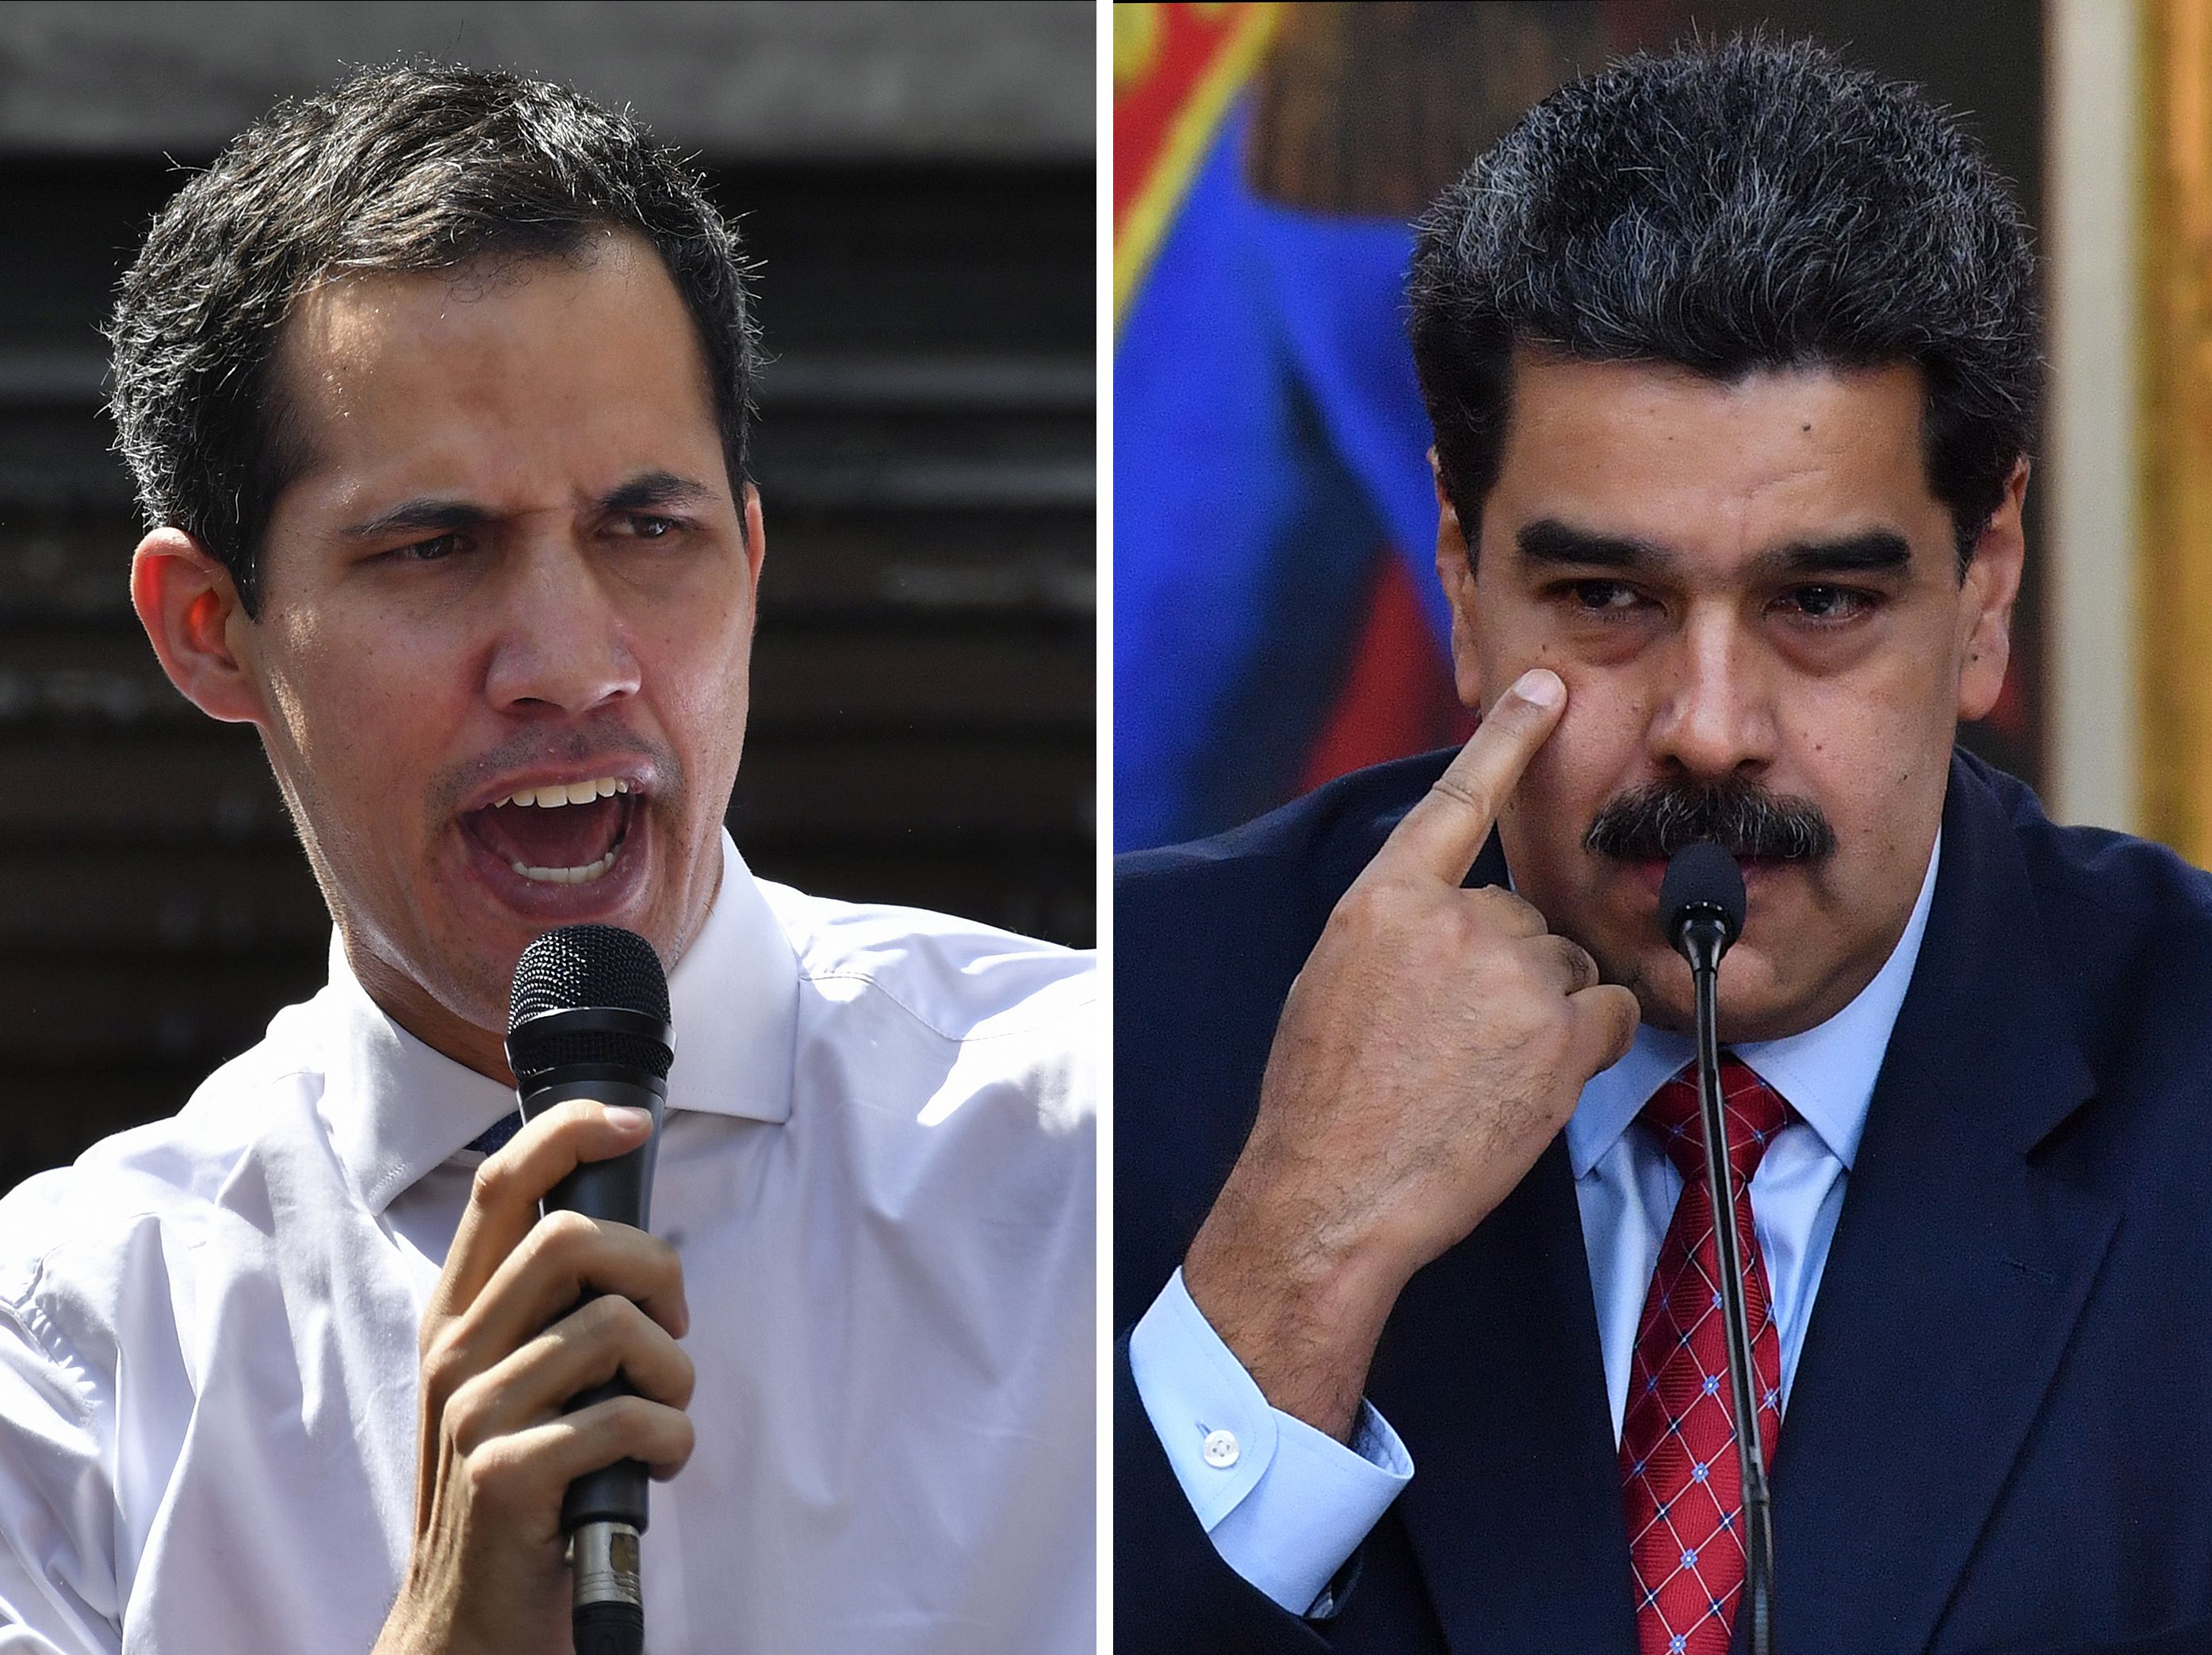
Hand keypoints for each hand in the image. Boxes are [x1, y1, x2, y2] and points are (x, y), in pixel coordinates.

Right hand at [373, 1101, 695, 1654]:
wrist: (470, 1621)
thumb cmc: (522, 1489)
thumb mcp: (516, 1383)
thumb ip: (551, 1311)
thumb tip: (631, 1244)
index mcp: (458, 1316)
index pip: (501, 1184)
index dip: (570, 1133)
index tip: (635, 1123)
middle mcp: (455, 1353)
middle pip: (570, 1239)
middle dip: (656, 1268)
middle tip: (673, 1325)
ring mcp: (474, 1414)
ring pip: (612, 1328)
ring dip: (673, 1374)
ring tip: (666, 1413)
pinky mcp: (508, 1476)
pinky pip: (628, 1417)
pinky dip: (673, 1439)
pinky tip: (659, 1466)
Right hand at [1182, 669, 1638, 1440]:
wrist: (1332, 1194)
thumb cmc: (1323, 1103)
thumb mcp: (1332, 985)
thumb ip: (1395, 932)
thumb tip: (1443, 924)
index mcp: (1382, 902)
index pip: (1457, 798)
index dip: (1507, 737)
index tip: (1546, 688)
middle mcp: (1452, 920)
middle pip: (1523, 916)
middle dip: (1508, 972)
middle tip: (1455, 1044)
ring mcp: (1512, 973)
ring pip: (1566, 968)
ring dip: (1543, 1014)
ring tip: (1478, 1075)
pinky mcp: (1562, 1032)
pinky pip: (1612, 1013)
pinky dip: (1588, 1046)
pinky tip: (1530, 1086)